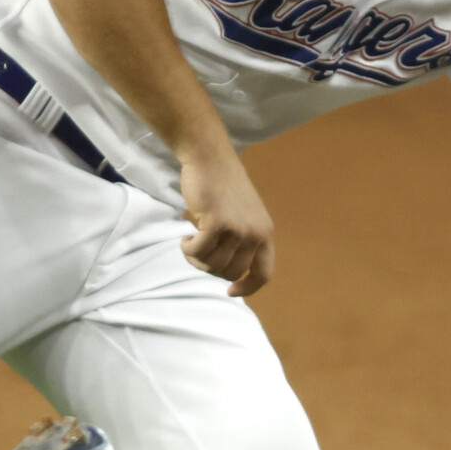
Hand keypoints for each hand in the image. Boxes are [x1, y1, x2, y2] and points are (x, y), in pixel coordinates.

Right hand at [178, 146, 275, 296]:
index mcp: (265, 233)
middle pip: (231, 272)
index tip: (231, 291)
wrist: (210, 158)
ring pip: (212, 264)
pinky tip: (185, 238)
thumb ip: (243, 239)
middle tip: (197, 254)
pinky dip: (188, 249)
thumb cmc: (222, 186)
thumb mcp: (244, 215)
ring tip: (190, 243)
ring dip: (196, 258)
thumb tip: (229, 271)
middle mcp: (255, 233)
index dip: (248, 287)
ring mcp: (238, 229)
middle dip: (210, 268)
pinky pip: (198, 252)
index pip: (264, 273)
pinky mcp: (218, 223)